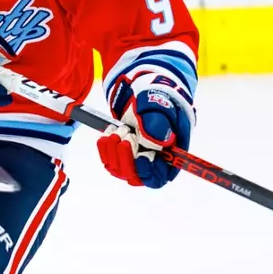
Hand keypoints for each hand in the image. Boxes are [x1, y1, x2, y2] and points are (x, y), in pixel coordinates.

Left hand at [97, 74, 193, 188]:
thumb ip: (159, 125)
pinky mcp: (118, 156)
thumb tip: (157, 142)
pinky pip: (107, 160)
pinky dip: (105, 146)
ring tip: (121, 128)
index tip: (141, 158)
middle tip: (127, 133)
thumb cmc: (159, 102)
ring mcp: (133, 160)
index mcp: (168, 156)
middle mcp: (150, 163)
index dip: (148, 172)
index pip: (158, 177)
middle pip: (134, 176)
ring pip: (118, 169)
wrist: (144, 96)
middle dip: (127, 156)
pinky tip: (110, 131)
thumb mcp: (161, 109)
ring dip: (114, 148)